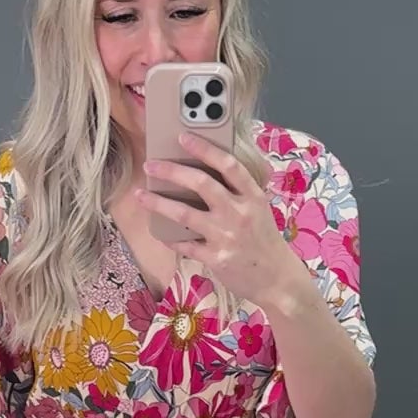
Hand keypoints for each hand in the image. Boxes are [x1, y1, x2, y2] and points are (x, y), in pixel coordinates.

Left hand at [137, 131, 302, 305]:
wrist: (277, 279)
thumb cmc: (265, 242)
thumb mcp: (260, 210)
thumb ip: (239, 192)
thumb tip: (207, 173)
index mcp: (253, 197)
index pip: (228, 165)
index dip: (204, 148)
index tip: (183, 137)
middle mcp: (239, 213)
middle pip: (202, 183)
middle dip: (172, 171)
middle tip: (151, 165)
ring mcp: (227, 237)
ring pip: (185, 214)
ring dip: (159, 203)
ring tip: (141, 194)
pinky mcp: (217, 259)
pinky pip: (186, 245)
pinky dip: (170, 238)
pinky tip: (159, 231)